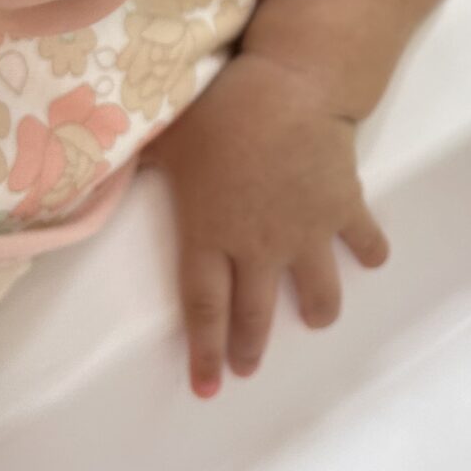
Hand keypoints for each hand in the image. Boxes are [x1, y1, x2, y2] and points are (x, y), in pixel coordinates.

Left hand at [145, 53, 388, 396]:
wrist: (290, 85)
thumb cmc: (220, 107)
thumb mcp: (166, 138)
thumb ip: (142, 165)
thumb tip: (100, 172)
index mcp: (209, 234)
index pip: (203, 308)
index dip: (203, 352)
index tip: (206, 386)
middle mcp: (258, 246)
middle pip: (253, 314)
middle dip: (250, 349)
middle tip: (248, 368)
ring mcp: (306, 232)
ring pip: (317, 293)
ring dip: (317, 312)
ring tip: (315, 319)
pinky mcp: (343, 209)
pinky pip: (364, 242)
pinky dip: (370, 252)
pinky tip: (370, 258)